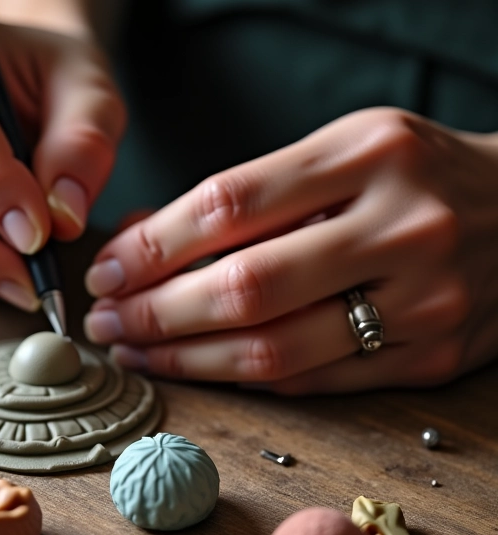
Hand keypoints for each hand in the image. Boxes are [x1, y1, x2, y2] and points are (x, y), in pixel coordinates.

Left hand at [83, 108, 497, 392]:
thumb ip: (249, 194)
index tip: (104, 272)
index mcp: (367, 154)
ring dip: (188, 361)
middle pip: (244, 286)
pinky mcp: (429, 358)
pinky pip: (314, 382)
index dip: (152, 248)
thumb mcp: (339, 152)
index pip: (229, 205)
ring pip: (274, 349)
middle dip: (156, 313)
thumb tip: (141, 238)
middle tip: (106, 325)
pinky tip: (200, 371)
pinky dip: (244, 381)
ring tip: (136, 355)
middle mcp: (400, 225)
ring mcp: (421, 300)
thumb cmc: (413, 175)